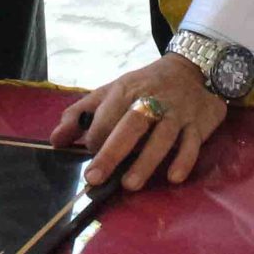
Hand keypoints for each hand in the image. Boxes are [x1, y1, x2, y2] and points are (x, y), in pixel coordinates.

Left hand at [51, 53, 228, 192]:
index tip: (89, 154)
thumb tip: (55, 140)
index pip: (106, 116)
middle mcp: (151, 100)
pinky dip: (184, 160)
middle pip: (131, 125)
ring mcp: (176, 113)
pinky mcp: (198, 124)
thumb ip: (81, 114)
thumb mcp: (110, 92)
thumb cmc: (144, 86)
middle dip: (112, 152)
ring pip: (162, 137)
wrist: (191, 69)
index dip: (94, 138)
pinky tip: (173, 177)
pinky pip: (192, 143)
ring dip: (146, 160)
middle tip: (95, 178)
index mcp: (126, 90)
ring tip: (130, 185)